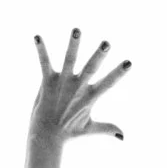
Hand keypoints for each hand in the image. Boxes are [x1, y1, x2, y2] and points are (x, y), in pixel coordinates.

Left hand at [30, 27, 131, 145]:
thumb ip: (107, 128)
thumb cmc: (68, 132)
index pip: (108, 83)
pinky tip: (37, 36)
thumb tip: (123, 137)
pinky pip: (44, 62)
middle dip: (98, 55)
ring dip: (73, 45)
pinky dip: (41, 49)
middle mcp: (77, 88)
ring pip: (69, 60)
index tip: (129, 62)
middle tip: (106, 43)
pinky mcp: (48, 81)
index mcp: (89, 97)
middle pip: (90, 68)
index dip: (118, 73)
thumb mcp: (90, 129)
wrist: (47, 136)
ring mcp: (62, 83)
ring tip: (77, 29)